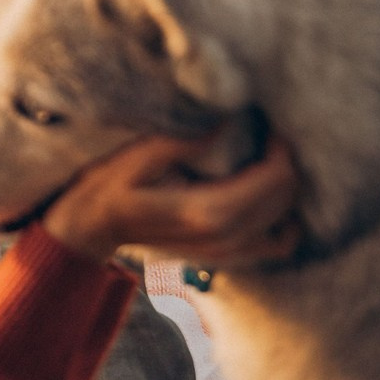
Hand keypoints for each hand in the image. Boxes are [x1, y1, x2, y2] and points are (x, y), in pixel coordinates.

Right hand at [36, 135, 299, 264]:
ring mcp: (225, 253)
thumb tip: (232, 121)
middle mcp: (224, 237)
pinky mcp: (224, 257)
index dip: (281, 147)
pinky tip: (267, 197)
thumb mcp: (145, 152)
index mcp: (207, 211)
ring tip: (269, 162)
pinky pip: (274, 245)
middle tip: (267, 135)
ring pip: (286, 223)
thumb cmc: (113, 184)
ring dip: (287, 191)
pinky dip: (282, 222)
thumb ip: (192, 141)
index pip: (274, 179)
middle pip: (285, 199)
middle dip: (286, 163)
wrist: (93, 226)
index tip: (267, 124)